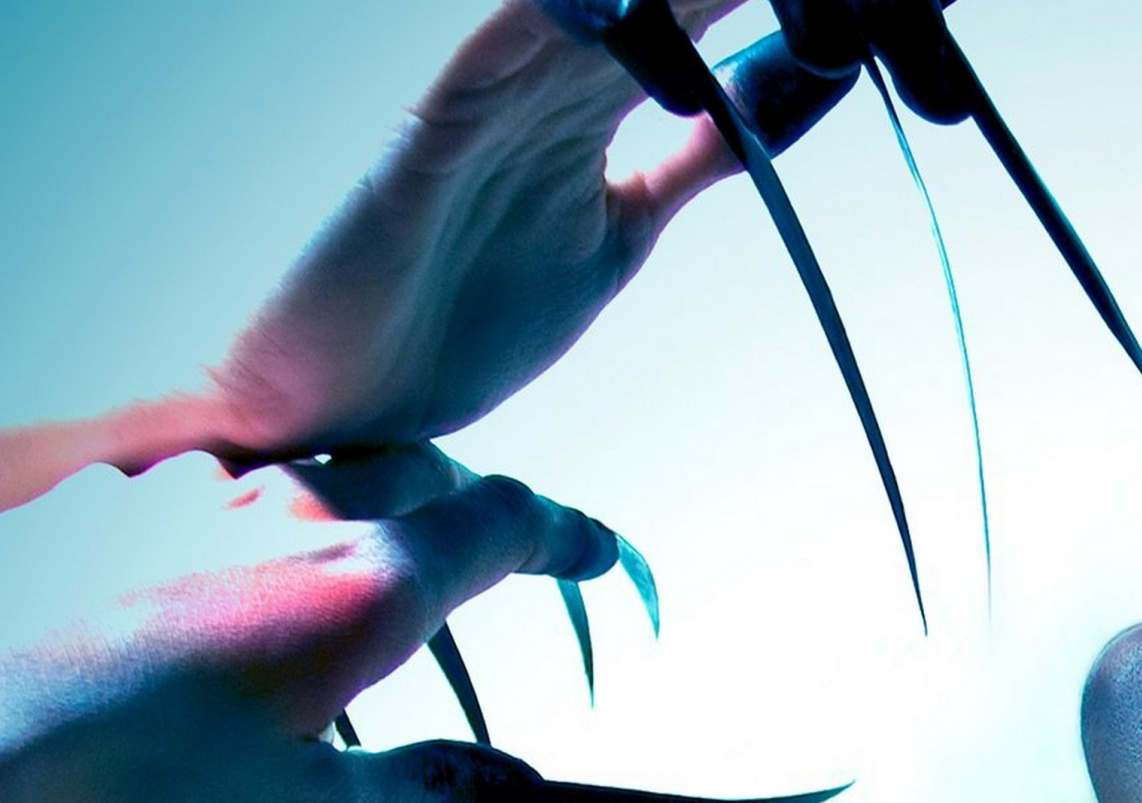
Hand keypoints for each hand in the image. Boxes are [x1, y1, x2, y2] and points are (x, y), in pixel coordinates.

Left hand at [0, 449, 618, 802]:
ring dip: (342, 509)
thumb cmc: (143, 780)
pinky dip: (233, 523)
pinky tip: (198, 580)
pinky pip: (199, 488)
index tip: (598, 553)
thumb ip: (430, 793)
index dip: (567, 535)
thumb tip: (519, 790)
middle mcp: (297, 511)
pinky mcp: (106, 500)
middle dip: (463, 506)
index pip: (505, 524)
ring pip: (306, 470)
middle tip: (476, 554)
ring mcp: (194, 493)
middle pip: (417, 469)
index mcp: (373, 581)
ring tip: (327, 572)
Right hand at [202, 0, 760, 467]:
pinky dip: (542, 21)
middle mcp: (545, 84)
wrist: (355, 405)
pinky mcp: (430, 137)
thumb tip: (765, 126)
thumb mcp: (620, 233)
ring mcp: (490, 102)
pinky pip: (488, 58)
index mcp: (592, 105)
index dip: (767, 2)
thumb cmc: (466, 315)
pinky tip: (598, 2)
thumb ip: (689, 168)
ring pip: (586, 9)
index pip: (695, 21)